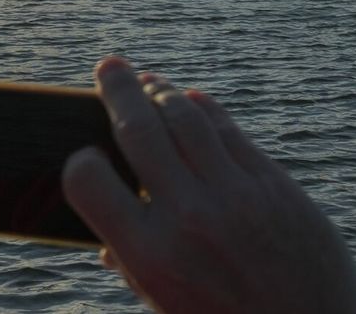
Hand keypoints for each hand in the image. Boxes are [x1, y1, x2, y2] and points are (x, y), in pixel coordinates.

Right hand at [62, 57, 355, 312]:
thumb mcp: (169, 308)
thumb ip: (138, 268)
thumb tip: (108, 240)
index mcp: (150, 256)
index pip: (88, 180)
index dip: (80, 161)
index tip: (85, 152)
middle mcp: (189, 217)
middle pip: (141, 129)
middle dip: (119, 90)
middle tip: (109, 66)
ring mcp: (237, 196)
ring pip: (189, 118)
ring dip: (163, 91)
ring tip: (150, 81)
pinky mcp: (275, 185)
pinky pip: (232, 132)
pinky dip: (208, 110)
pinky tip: (194, 101)